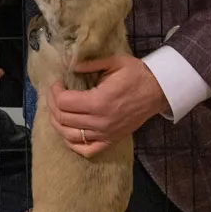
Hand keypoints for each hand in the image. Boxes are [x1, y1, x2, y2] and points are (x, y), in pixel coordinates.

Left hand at [46, 55, 166, 158]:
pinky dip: (72, 143)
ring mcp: (105, 133)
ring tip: (57, 110)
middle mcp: (100, 121)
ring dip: (57, 123)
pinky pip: (86, 150)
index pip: (63, 102)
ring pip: (69, 135)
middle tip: (54, 93)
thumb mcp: (114, 62)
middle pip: (62, 118)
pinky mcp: (111, 140)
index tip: (57, 83)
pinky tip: (68, 132)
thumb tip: (68, 64)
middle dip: (52, 104)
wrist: (158, 90)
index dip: (54, 91)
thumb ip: (89, 64)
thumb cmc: (136, 74)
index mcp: (98, 101)